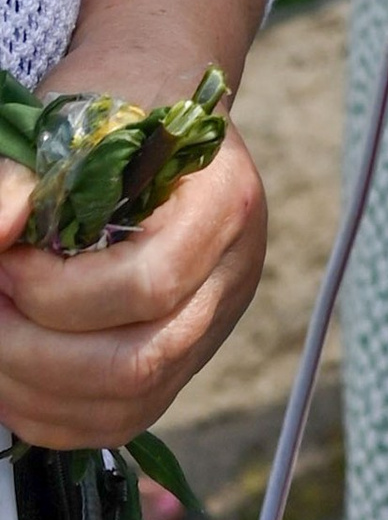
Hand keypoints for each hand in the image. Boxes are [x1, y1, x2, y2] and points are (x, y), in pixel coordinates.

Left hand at [0, 129, 267, 449]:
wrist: (158, 101)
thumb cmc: (116, 104)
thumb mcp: (71, 121)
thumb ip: (19, 179)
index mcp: (225, 201)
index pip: (150, 284)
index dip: (59, 293)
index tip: (5, 264)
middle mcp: (233, 272)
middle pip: (141, 361)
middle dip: (36, 354)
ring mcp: (213, 321)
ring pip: (131, 402)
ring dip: (36, 390)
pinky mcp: (184, 355)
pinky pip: (124, 418)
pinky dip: (55, 415)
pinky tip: (12, 378)